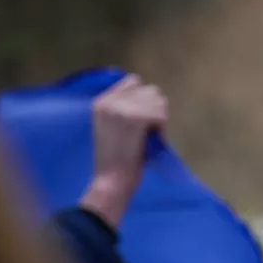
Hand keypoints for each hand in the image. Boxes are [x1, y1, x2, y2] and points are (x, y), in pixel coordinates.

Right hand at [78, 74, 168, 229]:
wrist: (111, 181)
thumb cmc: (117, 160)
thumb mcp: (114, 127)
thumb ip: (126, 108)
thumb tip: (153, 93)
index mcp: (101, 101)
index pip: (133, 81)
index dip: (145, 100)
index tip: (142, 122)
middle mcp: (109, 101)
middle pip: (150, 90)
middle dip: (155, 110)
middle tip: (147, 132)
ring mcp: (121, 108)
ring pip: (158, 100)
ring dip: (160, 119)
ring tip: (148, 137)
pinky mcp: (134, 118)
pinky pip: (161, 114)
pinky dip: (162, 129)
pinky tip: (152, 140)